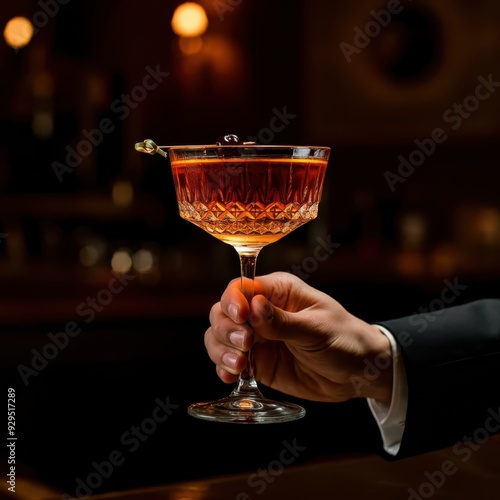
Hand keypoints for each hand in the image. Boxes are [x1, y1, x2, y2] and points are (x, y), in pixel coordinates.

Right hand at [205, 272, 393, 404]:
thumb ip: (283, 321)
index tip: (241, 318)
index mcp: (278, 292)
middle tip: (245, 345)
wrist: (358, 373)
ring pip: (220, 337)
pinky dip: (223, 369)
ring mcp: (257, 338)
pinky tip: (231, 377)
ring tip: (240, 366)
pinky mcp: (257, 362)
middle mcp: (261, 312)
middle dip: (226, 328)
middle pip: (223, 311)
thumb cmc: (345, 339)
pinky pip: (229, 362)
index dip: (232, 301)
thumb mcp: (316, 329)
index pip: (241, 288)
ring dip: (221, 350)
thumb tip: (253, 306)